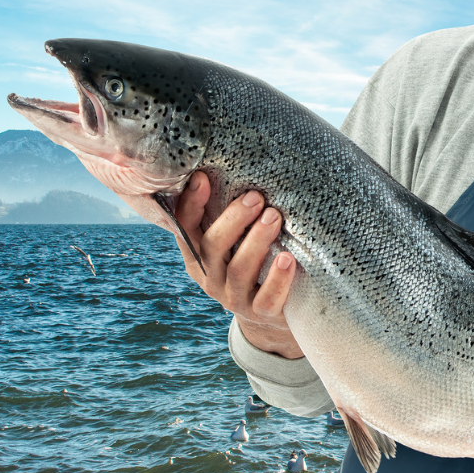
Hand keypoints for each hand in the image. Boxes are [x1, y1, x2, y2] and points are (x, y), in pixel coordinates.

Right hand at [173, 171, 302, 358]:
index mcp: (198, 255)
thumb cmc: (254, 262)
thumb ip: (231, 213)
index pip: (185, 228)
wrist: (270, 316)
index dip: (190, 204)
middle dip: (233, 220)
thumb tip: (239, 156)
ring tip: (274, 217)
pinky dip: (278, 279)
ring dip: (256, 241)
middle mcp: (210, 277)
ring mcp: (234, 298)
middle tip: (255, 196)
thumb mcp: (234, 242)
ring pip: (238, 269)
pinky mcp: (261, 315)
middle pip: (213, 247)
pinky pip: (267, 299)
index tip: (202, 177)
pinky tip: (288, 259)